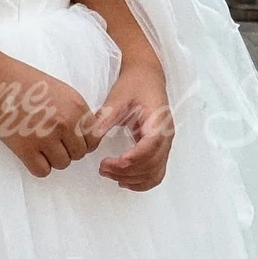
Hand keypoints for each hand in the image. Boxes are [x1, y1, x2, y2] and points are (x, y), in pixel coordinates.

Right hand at [0, 62, 107, 179]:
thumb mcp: (61, 91)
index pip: (94, 138)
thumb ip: (76, 112)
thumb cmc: (26, 83)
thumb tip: (86, 135)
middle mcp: (65, 123)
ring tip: (39, 144)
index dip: (83, 141)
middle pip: (79, 154)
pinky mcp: (26, 149)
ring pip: (63, 164)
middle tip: (51, 141)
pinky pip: (43, 171)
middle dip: (67, 150)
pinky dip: (38, 166)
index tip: (71, 139)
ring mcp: (46, 137)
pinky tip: (30, 153)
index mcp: (76, 106)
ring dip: (52, 159)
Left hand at [93, 58, 172, 190]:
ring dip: (132, 179)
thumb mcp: (117, 97)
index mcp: (158, 122)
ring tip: (108, 173)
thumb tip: (92, 136)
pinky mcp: (159, 149)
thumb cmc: (134, 84)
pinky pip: (156, 173)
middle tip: (103, 168)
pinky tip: (123, 180)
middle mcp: (165, 136)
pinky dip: (141, 182)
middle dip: (126, 171)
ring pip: (154, 173)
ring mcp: (164, 145)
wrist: (146, 77)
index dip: (132, 159)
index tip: (111, 162)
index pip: (150, 147)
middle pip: (152, 165)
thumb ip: (106, 117)